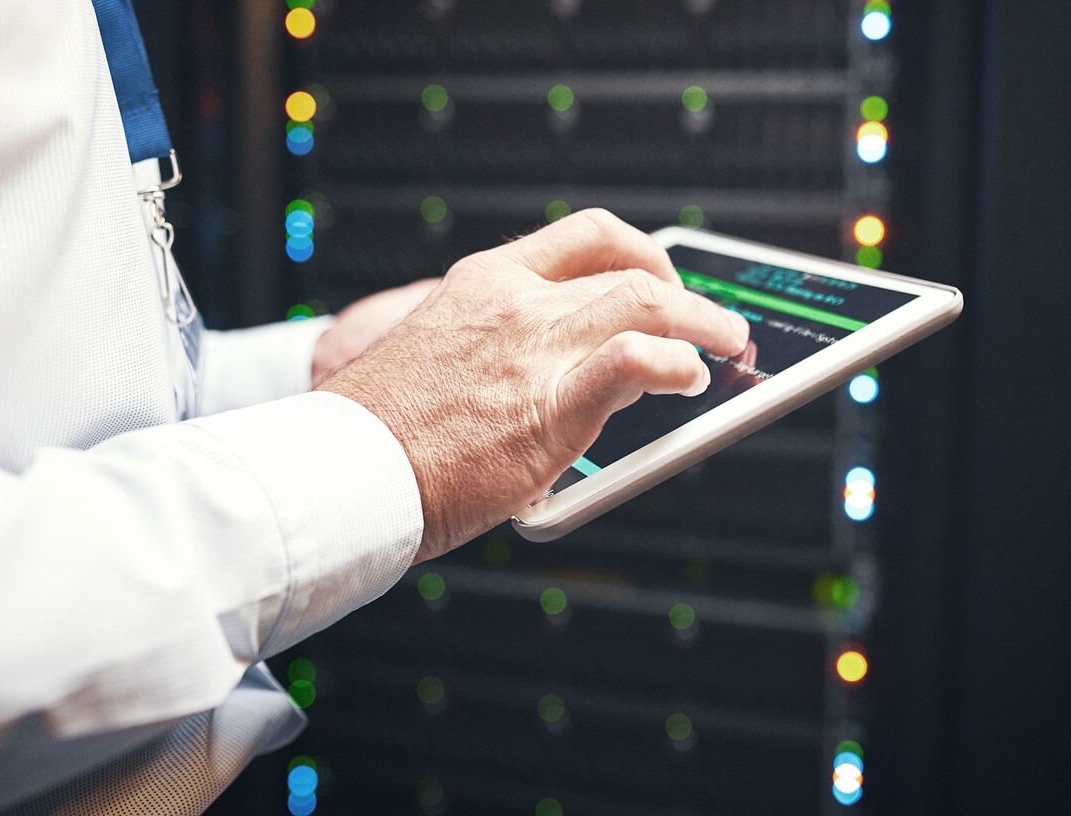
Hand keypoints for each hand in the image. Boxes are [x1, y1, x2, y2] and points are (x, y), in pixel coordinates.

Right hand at [319, 210, 749, 562]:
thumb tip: (545, 377)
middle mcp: (515, 302)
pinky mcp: (552, 405)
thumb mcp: (436, 354)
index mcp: (483, 282)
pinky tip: (689, 383)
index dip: (642, 251)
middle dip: (685, 292)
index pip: (586, 235)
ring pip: (648, 301)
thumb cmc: (379, 430)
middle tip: (710, 321)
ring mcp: (535, 348)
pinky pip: (638, 361)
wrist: (345, 468)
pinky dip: (677, 365)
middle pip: (628, 268)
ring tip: (726, 346)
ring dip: (703, 322)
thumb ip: (494, 349)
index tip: (661, 276)